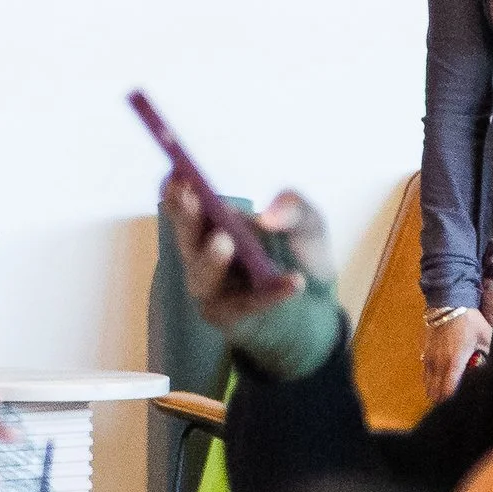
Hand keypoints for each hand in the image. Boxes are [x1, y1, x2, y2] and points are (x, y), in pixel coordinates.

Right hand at [162, 177, 325, 327]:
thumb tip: (268, 217)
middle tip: (190, 196)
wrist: (316, 305)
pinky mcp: (230, 318)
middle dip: (185, 216)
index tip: (176, 173)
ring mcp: (212, 289)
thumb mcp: (307, 222)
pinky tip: (294, 282)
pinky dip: (270, 294)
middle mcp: (203, 255)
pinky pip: (246, 305)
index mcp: (214, 224)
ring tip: (224, 241)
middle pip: (187, 236)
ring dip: (211, 258)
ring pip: (204, 276)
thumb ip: (294, 208)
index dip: (176, 191)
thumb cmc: (299, 255)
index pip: (184, 205)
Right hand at [422, 307, 491, 402]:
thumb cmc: (468, 319)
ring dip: (435, 393)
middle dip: (443, 402)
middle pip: (435, 393)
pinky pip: (425, 375)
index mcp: (454, 361)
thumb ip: (491, 352)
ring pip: (428, 385)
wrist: (448, 301)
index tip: (460, 406)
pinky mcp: (424, 353)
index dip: (452, 402)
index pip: (448, 391)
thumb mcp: (485, 335)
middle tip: (454, 405)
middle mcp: (438, 363)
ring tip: (446, 397)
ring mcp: (429, 358)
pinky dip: (430, 382)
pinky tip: (439, 383)